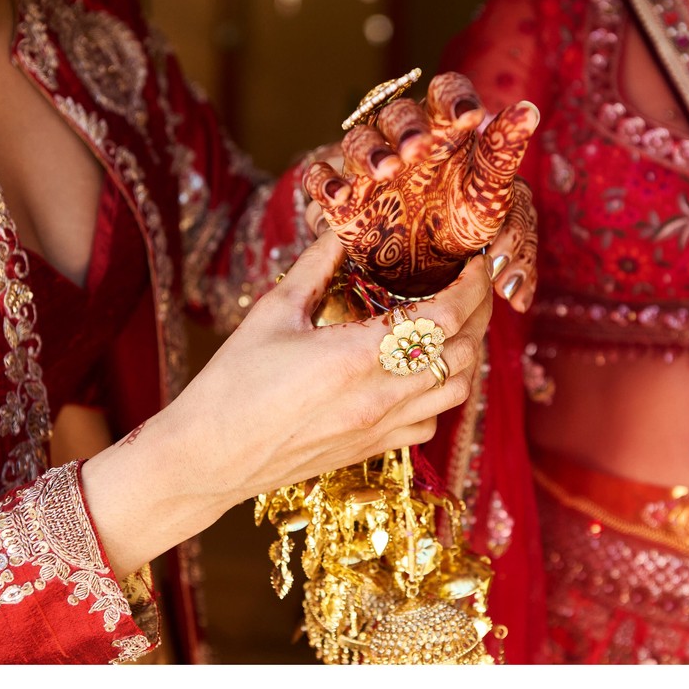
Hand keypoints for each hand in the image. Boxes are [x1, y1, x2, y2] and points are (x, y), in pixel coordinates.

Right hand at [82, 231, 492, 576]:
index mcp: (358, 355)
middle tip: (471, 287)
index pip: (445, 316)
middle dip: (478, 315)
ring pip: (457, 391)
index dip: (472, 286)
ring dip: (466, 355)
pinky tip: (421, 374)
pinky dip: (440, 395)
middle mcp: (381, 395)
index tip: (475, 263)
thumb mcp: (273, 312)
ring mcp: (382, 427)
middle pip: (464, 353)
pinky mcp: (374, 448)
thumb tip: (343, 229)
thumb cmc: (232, 385)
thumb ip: (316, 266)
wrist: (210, 459)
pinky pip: (431, 424)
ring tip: (453, 327)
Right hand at [303, 72, 539, 297]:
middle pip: (396, 114)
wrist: (432, 267)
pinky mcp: (343, 198)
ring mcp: (369, 167)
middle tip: (418, 149)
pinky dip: (325, 183)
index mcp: (443, 128)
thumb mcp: (489, 191)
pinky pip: (321, 179)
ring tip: (386, 172)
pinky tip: (340, 197)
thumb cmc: (464, 218)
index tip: (469, 117)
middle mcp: (403, 139)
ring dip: (369, 151)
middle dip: (406, 128)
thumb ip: (503, 152)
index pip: (445, 92)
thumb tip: (529, 110)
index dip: (453, 98)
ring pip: (358, 140)